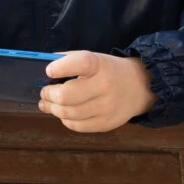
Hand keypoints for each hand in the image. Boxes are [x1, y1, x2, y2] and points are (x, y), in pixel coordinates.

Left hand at [40, 51, 155, 133]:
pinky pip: (77, 125)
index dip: (62, 67)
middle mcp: (105, 86)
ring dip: (53, 109)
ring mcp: (107, 107)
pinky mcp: (106, 123)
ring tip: (47, 104)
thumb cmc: (110, 71)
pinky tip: (63, 114)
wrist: (140, 87)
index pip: (82, 63)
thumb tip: (43, 67)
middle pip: (67, 96)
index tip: (49, 71)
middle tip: (44, 92)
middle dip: (49, 94)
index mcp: (101, 65)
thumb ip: (70, 59)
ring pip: (68, 113)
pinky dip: (65, 120)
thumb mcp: (96, 58)